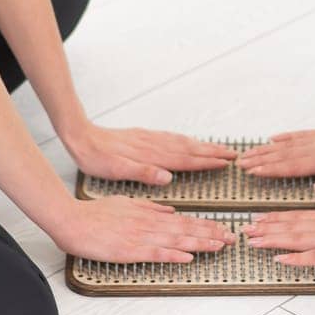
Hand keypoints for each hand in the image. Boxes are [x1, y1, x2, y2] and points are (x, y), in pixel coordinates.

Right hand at [47, 196, 236, 263]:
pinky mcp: (129, 249)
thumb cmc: (96, 213)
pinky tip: (188, 257)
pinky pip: (155, 253)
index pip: (184, 219)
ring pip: (176, 240)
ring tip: (219, 246)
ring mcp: (139, 236)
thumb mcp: (127, 202)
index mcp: (149, 213)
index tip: (223, 227)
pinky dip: (173, 255)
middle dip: (211, 233)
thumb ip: (150, 207)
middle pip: (185, 229)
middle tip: (231, 238)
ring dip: (200, 243)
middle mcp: (148, 223)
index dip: (205, 224)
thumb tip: (171, 211)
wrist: (72, 220)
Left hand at [63, 123, 236, 185]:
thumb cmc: (97, 157)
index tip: (226, 163)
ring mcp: (150, 139)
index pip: (186, 159)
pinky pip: (172, 138)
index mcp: (152, 156)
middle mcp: (154, 145)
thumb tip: (168, 177)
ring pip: (183, 142)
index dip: (207, 162)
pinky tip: (187, 142)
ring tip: (218, 148)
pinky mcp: (144, 136)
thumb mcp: (117, 170)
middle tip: (232, 155)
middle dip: (212, 152)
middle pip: (190, 148)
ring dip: (202, 146)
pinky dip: (186, 140)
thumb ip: (144, 173)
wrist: (82, 137)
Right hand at [236, 126, 314, 194]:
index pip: (293, 165)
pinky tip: (274, 138)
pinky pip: (301, 135)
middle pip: (285, 154)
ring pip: (289, 144)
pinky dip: (286, 137)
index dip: (271, 169)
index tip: (253, 171)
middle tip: (241, 163)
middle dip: (261, 158)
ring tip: (249, 151)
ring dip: (268, 148)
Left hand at [242, 198, 314, 266]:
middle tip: (244, 231)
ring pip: (297, 238)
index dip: (275, 218)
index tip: (257, 219)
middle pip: (291, 226)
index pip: (297, 216)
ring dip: (273, 240)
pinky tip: (280, 259)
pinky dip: (297, 258)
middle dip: (266, 228)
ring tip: (254, 242)